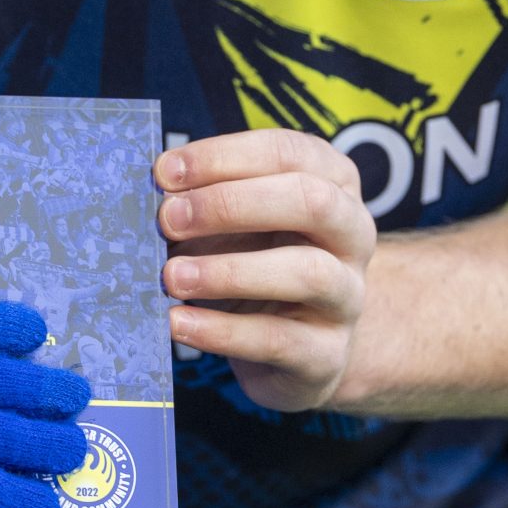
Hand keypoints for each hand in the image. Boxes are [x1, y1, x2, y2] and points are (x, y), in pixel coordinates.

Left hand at [156, 129, 374, 411]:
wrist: (298, 346)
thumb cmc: (258, 259)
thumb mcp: (237, 221)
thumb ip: (205, 200)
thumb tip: (154, 194)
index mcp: (333, 182)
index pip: (287, 152)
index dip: (224, 157)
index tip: (165, 172)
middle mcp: (352, 233)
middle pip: (311, 202)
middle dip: (232, 205)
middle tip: (168, 219)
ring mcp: (348, 296)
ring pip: (307, 272)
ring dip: (229, 271)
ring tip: (172, 276)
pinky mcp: (328, 354)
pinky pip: (280, 340)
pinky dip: (223, 330)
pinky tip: (179, 322)